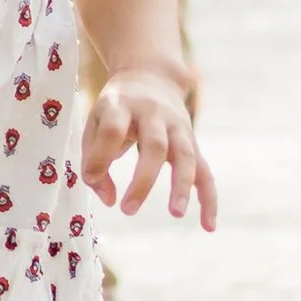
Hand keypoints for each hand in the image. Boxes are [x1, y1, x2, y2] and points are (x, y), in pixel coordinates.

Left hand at [80, 68, 215, 228]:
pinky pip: (204, 171)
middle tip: (128, 210)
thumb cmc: (116, 108)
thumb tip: (109, 200)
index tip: (92, 179)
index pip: (113, 130)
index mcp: (122, 105)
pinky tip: (208, 225)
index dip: (101, 156)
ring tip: (176, 214)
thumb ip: (93, 158)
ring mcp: (177, 127)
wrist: (150, 75)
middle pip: (154, 145)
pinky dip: (208, 198)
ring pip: (185, 155)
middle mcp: (153, 114)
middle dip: (143, 179)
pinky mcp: (192, 141)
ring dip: (182, 185)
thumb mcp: (95, 121)